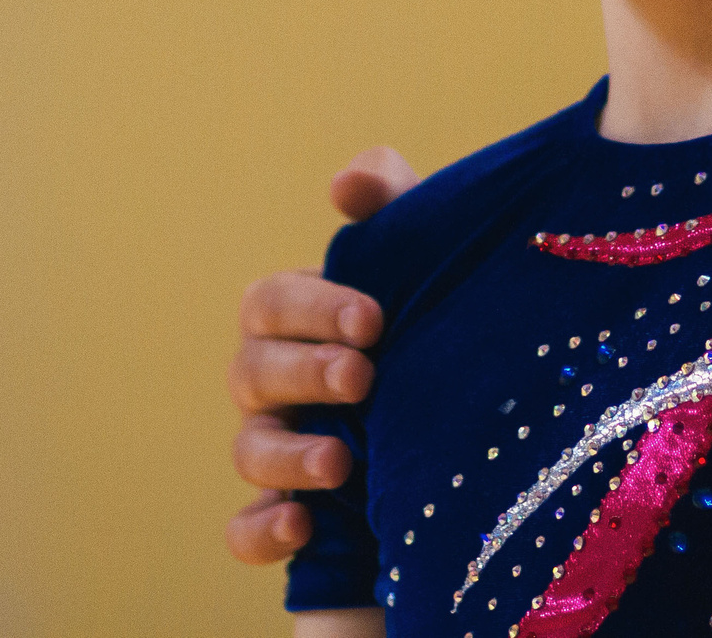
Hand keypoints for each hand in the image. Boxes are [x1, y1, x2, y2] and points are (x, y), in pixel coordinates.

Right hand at [225, 146, 419, 564]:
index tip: (375, 319)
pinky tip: (301, 527)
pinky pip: (244, 530)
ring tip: (339, 464)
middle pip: (254, 373)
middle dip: (306, 374)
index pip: (272, 302)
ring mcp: (276, 447)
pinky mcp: (289, 512)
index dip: (314, 309)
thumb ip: (391, 203)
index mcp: (291, 316)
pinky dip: (261, 531)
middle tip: (363, 378)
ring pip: (248, 451)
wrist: (467, 407)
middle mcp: (270, 381)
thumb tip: (349, 180)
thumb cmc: (429, 311)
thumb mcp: (423, 255)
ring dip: (288, 457)